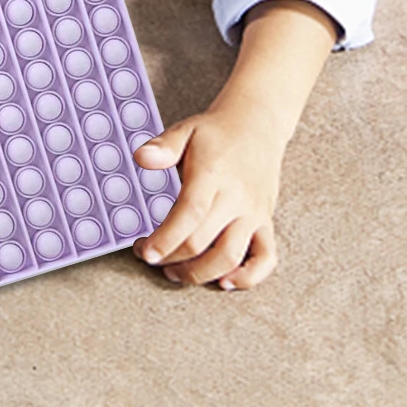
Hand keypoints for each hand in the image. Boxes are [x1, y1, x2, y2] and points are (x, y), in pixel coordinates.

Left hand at [130, 97, 284, 289]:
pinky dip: (249, 277)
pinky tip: (226, 282)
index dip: (166, 238)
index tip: (145, 252)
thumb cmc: (216, 132)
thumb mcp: (186, 130)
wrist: (257, 125)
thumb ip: (163, 146)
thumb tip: (141, 157)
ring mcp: (253, 213)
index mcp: (212, 175)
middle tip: (151, 259)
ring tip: (176, 274)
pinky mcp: (265, 222)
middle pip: (203, 241)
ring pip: (230, 257)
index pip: (189, 214)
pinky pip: (266, 258)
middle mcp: (235, 198)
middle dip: (172, 258)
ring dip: (200, 273)